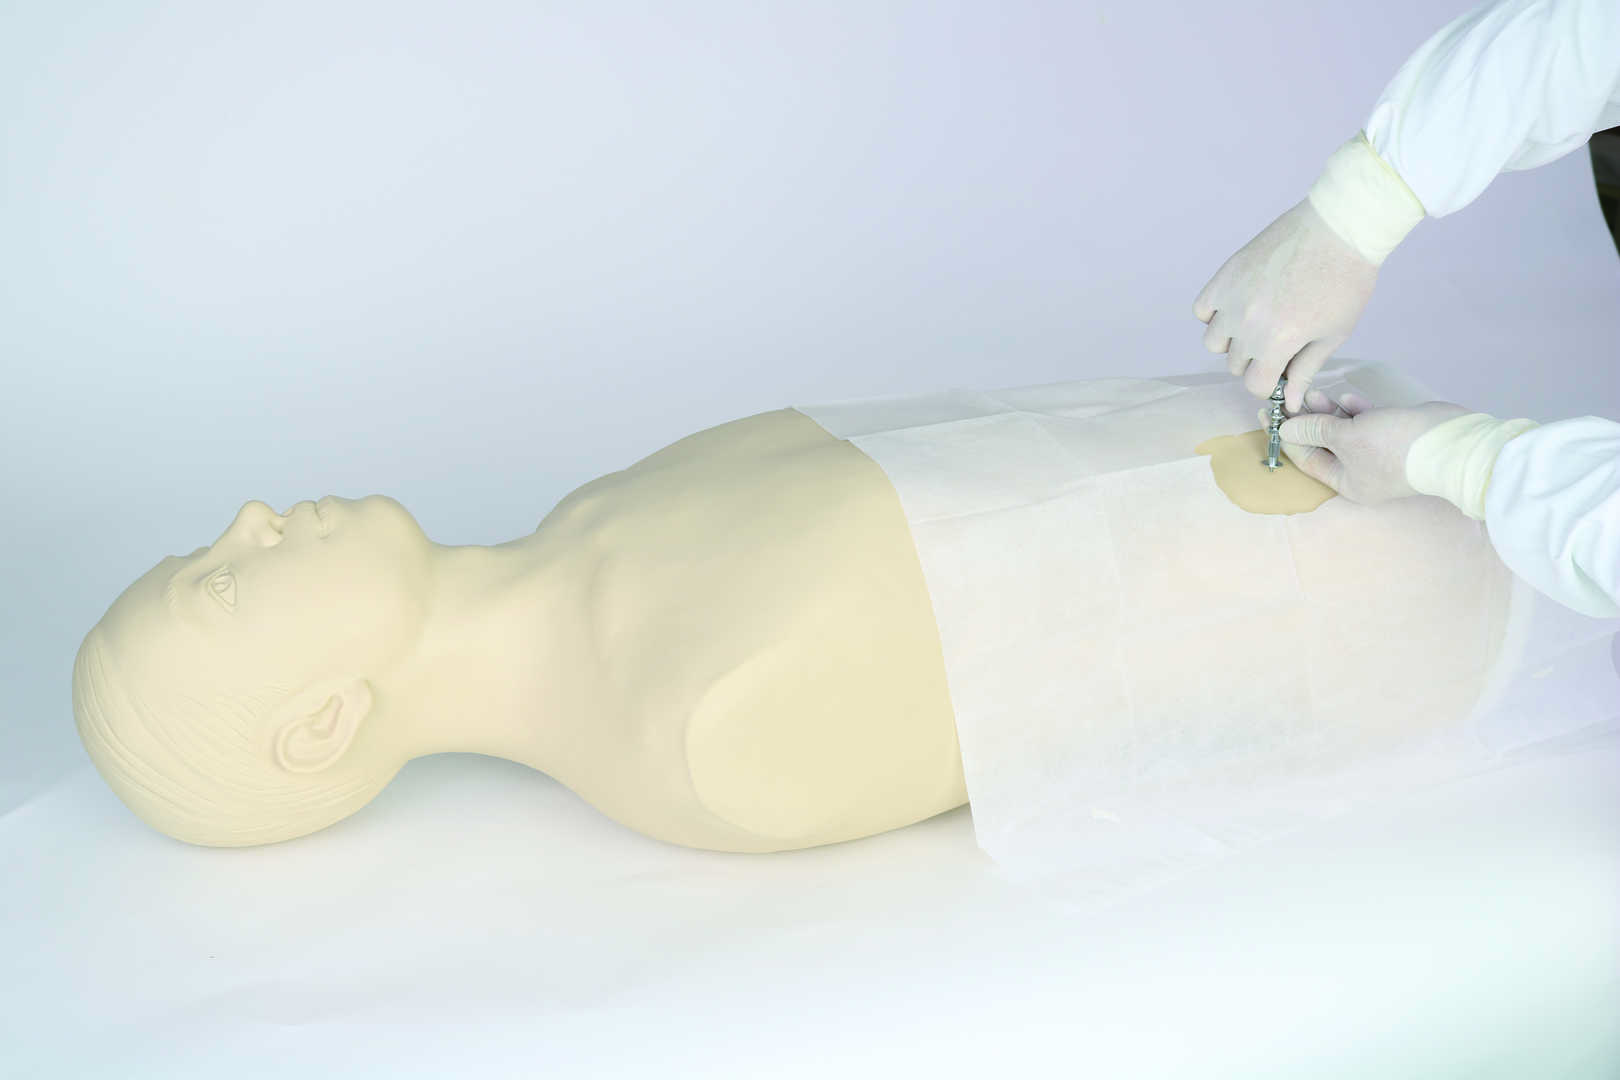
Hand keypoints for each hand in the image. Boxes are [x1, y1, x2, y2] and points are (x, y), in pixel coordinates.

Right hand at [1195, 199, 1378, 412]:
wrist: (1339, 229)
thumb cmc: (1345, 280)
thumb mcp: (1333, 334)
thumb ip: (1305, 369)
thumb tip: (1290, 401)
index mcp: (1277, 342)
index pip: (1255, 385)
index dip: (1271, 382)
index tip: (1282, 370)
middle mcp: (1247, 324)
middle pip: (1235, 365)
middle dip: (1256, 361)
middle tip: (1277, 341)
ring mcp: (1232, 299)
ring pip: (1213, 341)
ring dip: (1232, 340)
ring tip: (1255, 324)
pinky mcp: (1225, 276)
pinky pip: (1202, 310)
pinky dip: (1214, 314)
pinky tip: (1238, 307)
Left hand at [1273, 389, 1468, 503]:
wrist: (1453, 443)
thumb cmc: (1396, 446)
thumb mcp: (1347, 437)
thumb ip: (1315, 430)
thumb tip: (1285, 428)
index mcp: (1346, 482)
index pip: (1306, 459)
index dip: (1285, 436)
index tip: (1267, 414)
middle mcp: (1361, 471)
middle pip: (1324, 443)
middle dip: (1308, 419)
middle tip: (1290, 396)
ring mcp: (1379, 453)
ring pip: (1345, 430)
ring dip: (1330, 411)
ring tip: (1316, 391)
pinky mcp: (1395, 434)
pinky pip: (1368, 422)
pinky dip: (1357, 410)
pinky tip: (1351, 398)